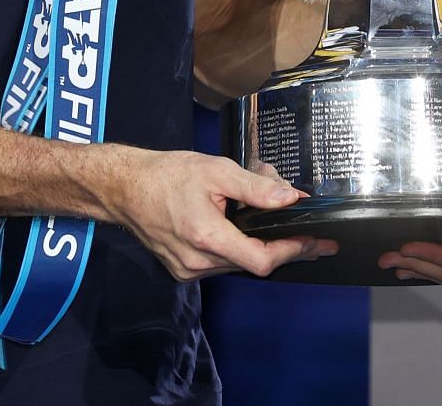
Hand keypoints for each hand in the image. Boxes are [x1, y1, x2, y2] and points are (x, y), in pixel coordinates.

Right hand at [100, 148, 334, 280]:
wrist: (125, 188)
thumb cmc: (166, 175)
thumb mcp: (216, 170)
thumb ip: (256, 187)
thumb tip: (291, 198)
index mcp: (207, 238)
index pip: (262, 260)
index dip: (292, 251)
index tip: (316, 243)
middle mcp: (197, 263)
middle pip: (254, 263)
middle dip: (282, 244)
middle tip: (309, 232)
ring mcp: (188, 270)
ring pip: (238, 263)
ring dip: (259, 244)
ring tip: (274, 219)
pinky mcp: (182, 270)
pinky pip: (221, 263)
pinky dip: (238, 247)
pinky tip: (244, 228)